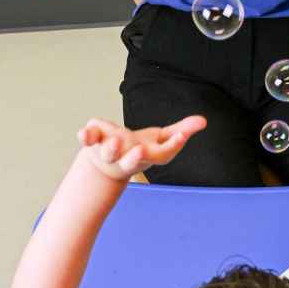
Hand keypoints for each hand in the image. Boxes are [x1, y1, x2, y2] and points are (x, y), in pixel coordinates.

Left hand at [77, 115, 206, 179]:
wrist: (106, 166)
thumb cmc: (139, 149)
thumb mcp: (161, 140)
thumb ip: (181, 131)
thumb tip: (204, 121)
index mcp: (147, 157)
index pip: (163, 153)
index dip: (173, 144)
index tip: (182, 134)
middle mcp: (127, 158)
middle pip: (131, 161)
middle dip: (135, 157)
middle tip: (139, 151)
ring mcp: (108, 151)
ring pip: (108, 152)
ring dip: (111, 149)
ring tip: (115, 141)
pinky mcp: (94, 141)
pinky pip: (88, 139)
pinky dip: (86, 136)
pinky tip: (84, 132)